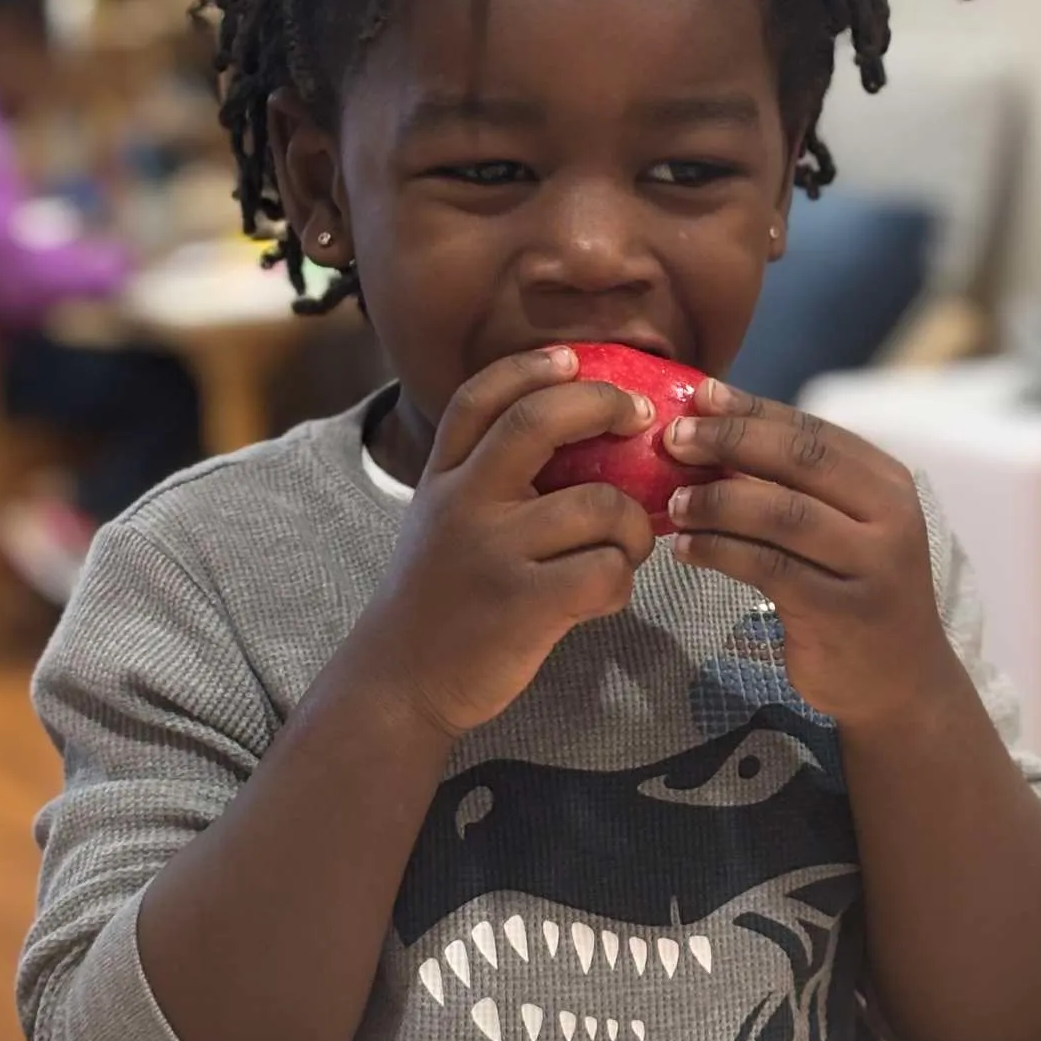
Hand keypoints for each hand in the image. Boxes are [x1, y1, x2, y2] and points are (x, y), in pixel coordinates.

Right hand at [363, 347, 655, 737]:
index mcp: (443, 477)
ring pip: (601, 506)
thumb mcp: (439, 519)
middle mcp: (463, 503)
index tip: (573, 359)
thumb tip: (577, 436)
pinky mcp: (526, 606)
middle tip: (639, 418)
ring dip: (633, 525)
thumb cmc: (437, 597)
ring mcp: (494, 553)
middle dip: (605, 405)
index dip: (533, 367)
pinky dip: (621, 582)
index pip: (482, 395)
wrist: (400, 681)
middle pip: (541, 420)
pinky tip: (604, 595)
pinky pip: (607, 572)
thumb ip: (485, 477)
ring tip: (626, 545)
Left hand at [663, 381, 955, 729]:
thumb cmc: (852, 589)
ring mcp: (870, 565)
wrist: (899, 680)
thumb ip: (794, 484)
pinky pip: (768, 568)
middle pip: (800, 460)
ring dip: (717, 501)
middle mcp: (889, 516)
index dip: (752, 410)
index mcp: (887, 482)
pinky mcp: (840, 611)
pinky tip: (686, 549)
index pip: (812, 431)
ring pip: (781, 514)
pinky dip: (719, 551)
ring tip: (673, 502)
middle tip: (674, 439)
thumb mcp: (841, 527)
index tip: (700, 396)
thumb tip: (711, 431)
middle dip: (730, 442)